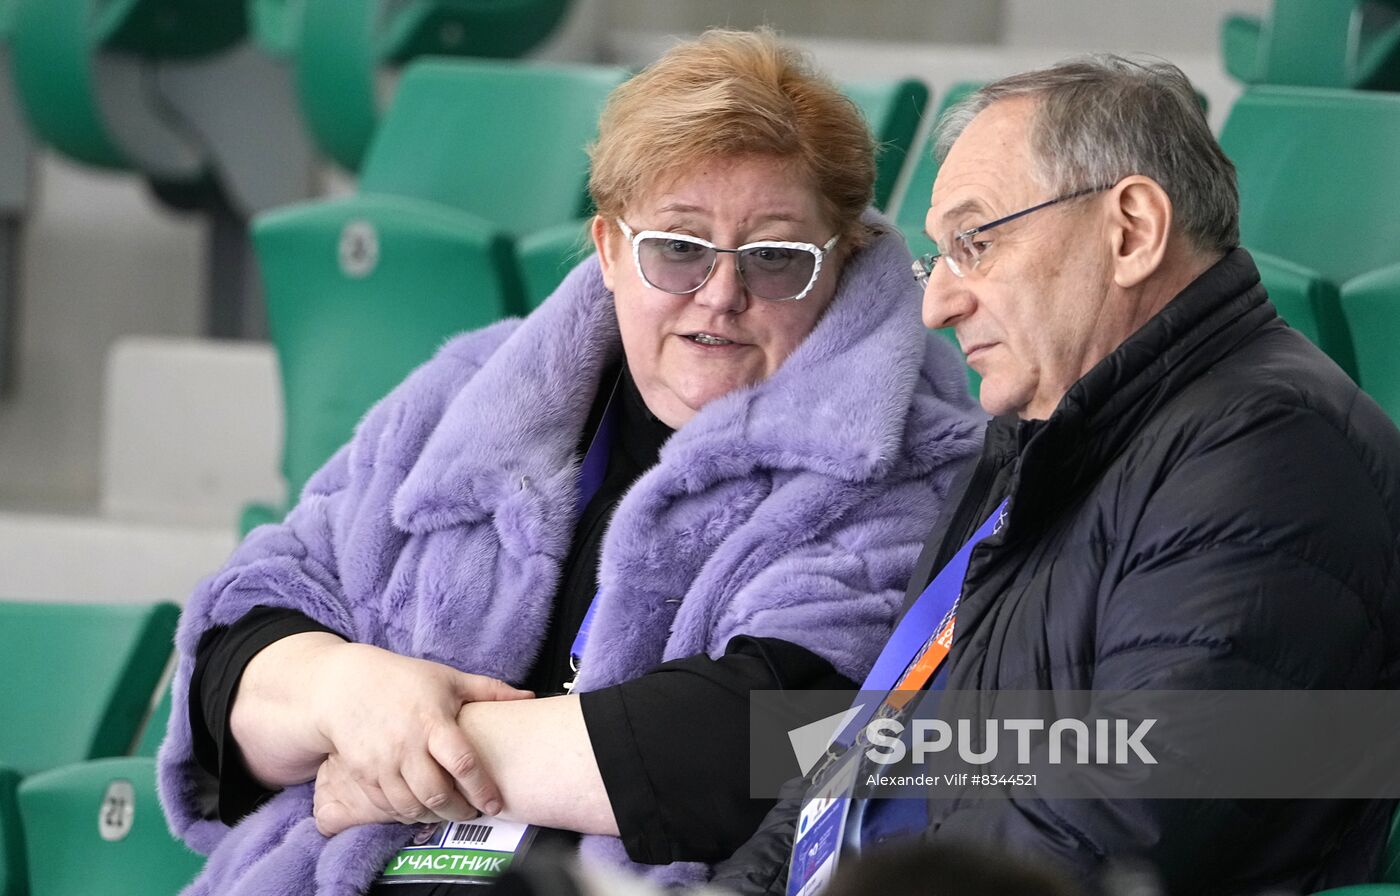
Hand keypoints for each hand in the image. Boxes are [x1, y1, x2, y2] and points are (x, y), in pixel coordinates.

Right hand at [310, 643, 531, 829]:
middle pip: (437, 794)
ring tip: (448, 811)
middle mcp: (406, 745)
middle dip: (459, 811)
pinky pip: (388, 807)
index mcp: (432, 721)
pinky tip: (421, 808)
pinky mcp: (363, 775)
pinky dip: (407, 814)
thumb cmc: (402, 680)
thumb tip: (529, 697)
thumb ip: (489, 691)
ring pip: (412, 806)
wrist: (344, 686)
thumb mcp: (447, 679)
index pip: (462, 762)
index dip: (482, 788)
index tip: (495, 804)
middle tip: (472, 812)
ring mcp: (381, 763)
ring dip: (434, 816)